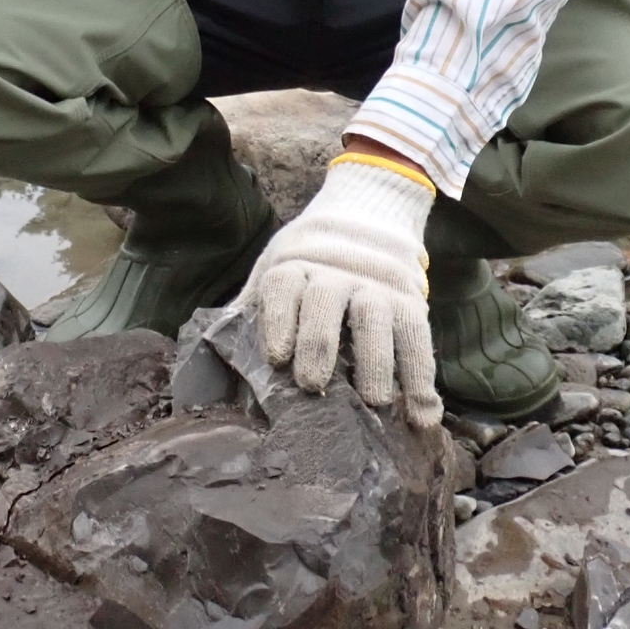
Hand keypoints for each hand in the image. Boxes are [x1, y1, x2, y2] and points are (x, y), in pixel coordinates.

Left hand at [241, 159, 440, 429]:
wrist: (368, 212)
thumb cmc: (309, 259)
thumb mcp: (277, 267)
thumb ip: (251, 306)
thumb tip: (206, 357)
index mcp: (296, 264)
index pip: (283, 286)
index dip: (279, 318)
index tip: (277, 357)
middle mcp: (336, 272)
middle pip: (326, 302)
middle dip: (319, 342)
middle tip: (312, 384)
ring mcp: (377, 286)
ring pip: (376, 319)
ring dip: (376, 362)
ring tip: (373, 402)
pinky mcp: (411, 302)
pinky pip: (418, 338)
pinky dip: (423, 378)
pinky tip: (422, 416)